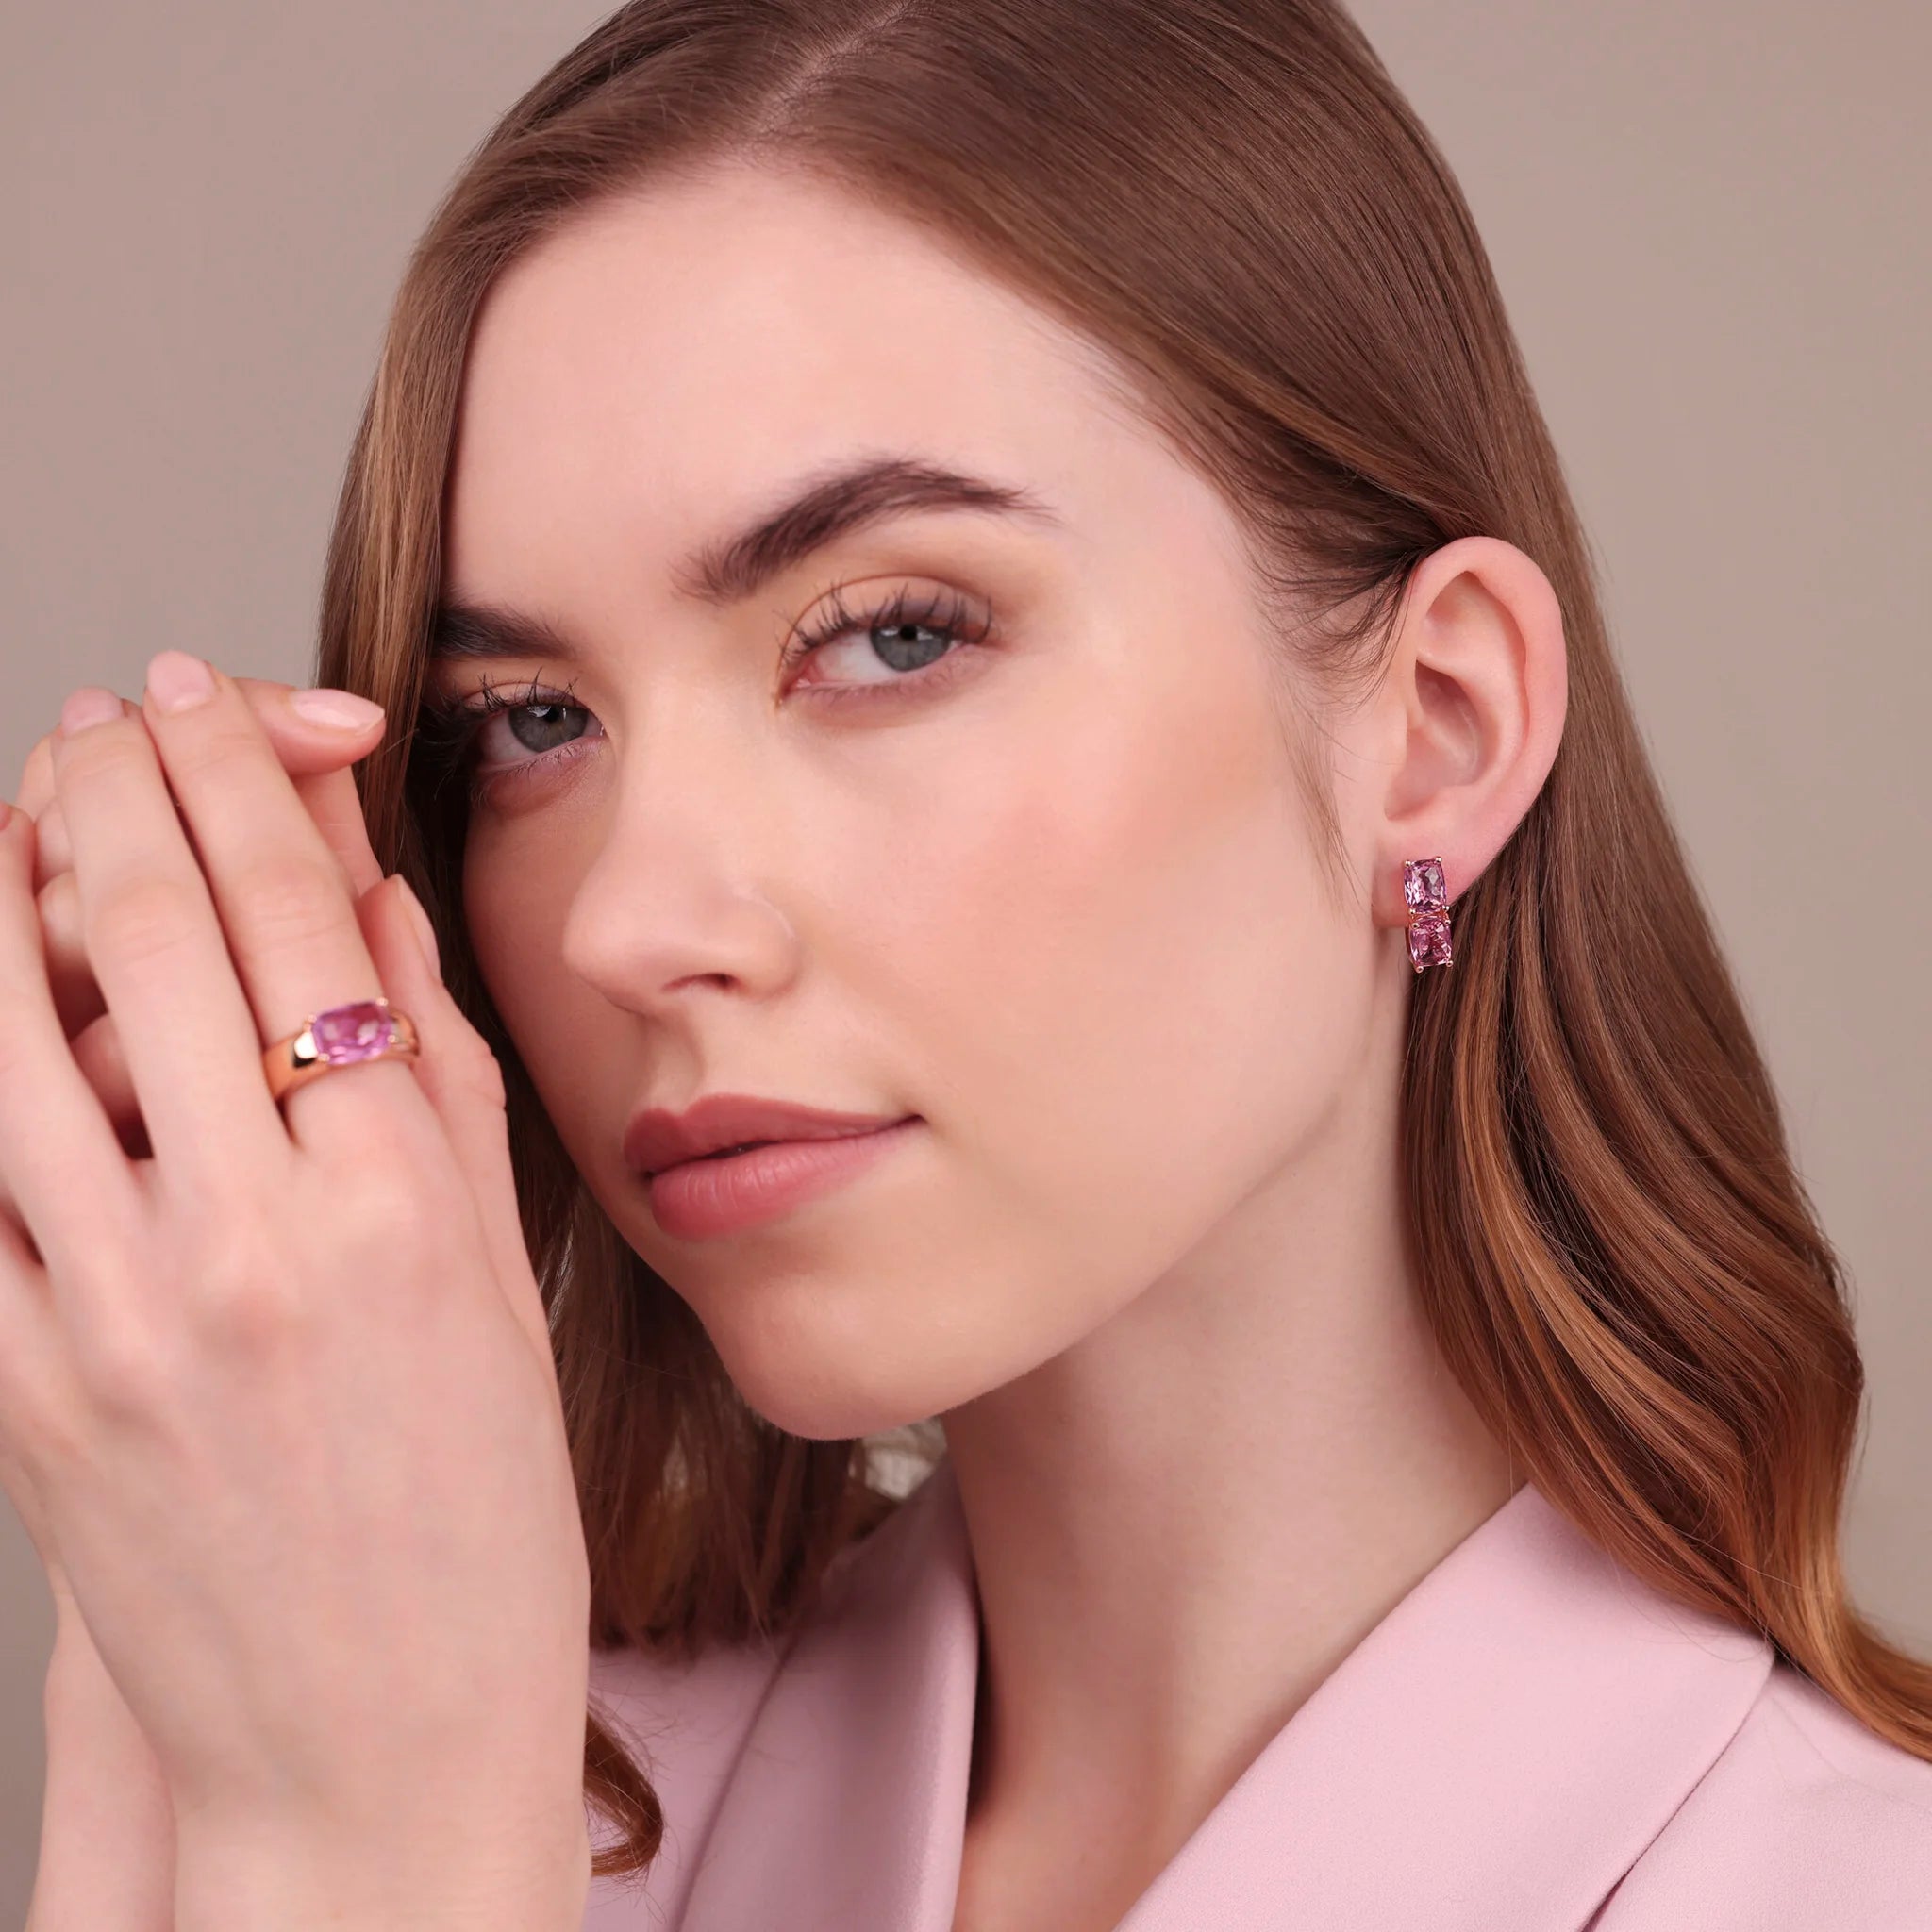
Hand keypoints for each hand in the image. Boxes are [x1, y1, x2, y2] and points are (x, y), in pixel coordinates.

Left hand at [0, 654, 590, 1926]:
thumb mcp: (503, 1284)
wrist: (372, 1752)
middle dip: (113, 778)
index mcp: (403, 1203)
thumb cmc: (479, 1525)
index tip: (207, 696)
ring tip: (32, 817)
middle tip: (113, 716)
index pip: (297, 915)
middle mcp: (250, 1237)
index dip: (241, 773)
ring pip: (2, 1022)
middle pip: (142, 926)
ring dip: (5, 883)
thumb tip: (370, 903)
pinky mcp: (10, 1395)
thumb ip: (442, 1078)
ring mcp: (109, 1318)